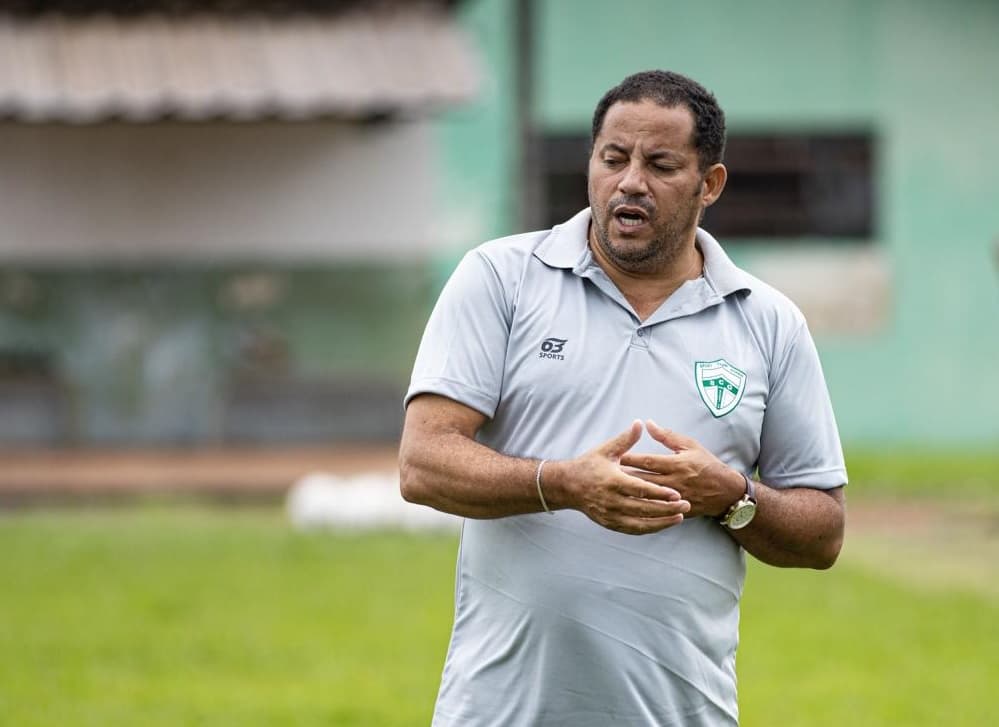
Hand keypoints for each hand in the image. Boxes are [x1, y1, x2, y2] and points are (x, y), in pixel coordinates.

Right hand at [551, 420, 690, 534]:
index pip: (640, 489)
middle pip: (644, 508)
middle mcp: (612, 500)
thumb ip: (626, 439)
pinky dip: (649, 528)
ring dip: (661, 522)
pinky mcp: (610, 523)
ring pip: (641, 522)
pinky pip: (633, 529)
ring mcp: (610, 514)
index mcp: (613, 480)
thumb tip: (640, 423)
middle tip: (686, 505)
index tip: (677, 494)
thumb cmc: (589, 465)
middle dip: (666, 508)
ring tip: (679, 517)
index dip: (659, 493)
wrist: (567, 486)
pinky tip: (663, 524)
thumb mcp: (606, 450)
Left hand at [619, 420, 743, 518]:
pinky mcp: (676, 509)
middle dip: (625, 477)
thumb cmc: (707, 464)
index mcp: (676, 464)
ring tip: (614, 490)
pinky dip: (643, 507)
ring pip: (648, 495)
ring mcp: (675, 497)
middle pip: (644, 479)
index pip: (648, 461)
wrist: (726, 491)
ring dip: (631, 493)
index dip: (630, 459)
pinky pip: (657, 510)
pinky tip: (630, 506)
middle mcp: (674, 481)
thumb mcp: (690, 445)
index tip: (615, 456)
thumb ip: (667, 436)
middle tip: (607, 475)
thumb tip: (648, 424)